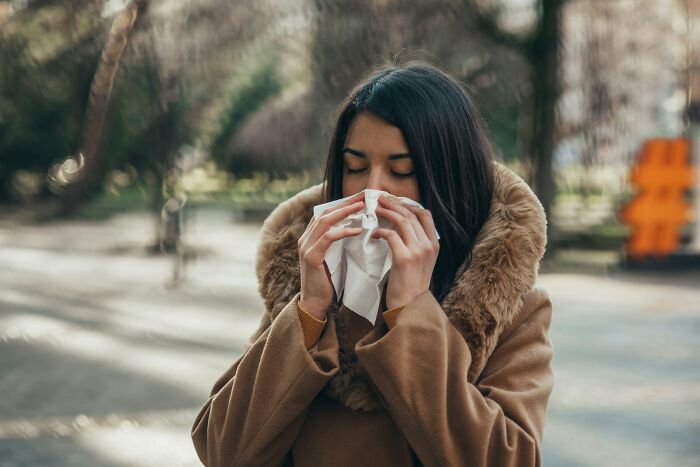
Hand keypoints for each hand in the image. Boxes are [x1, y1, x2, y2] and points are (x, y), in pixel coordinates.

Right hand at [297, 191, 364, 319]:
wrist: (315, 303)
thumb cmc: (328, 282)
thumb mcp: (334, 258)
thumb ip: (339, 243)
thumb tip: (358, 228)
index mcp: (310, 237)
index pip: (325, 213)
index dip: (342, 203)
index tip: (361, 197)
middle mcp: (305, 239)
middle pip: (325, 212)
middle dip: (345, 203)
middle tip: (364, 196)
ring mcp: (306, 247)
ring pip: (325, 221)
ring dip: (345, 212)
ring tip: (363, 206)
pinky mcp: (311, 257)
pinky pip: (328, 238)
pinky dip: (343, 231)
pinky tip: (357, 230)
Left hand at [371, 195, 439, 309]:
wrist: (410, 306)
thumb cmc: (411, 285)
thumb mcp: (422, 262)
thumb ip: (417, 244)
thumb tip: (401, 227)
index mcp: (434, 245)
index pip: (425, 215)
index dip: (409, 205)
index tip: (396, 202)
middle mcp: (428, 245)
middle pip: (411, 214)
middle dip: (394, 204)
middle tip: (381, 199)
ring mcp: (417, 251)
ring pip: (402, 221)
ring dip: (386, 212)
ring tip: (375, 209)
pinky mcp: (404, 258)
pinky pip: (390, 235)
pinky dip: (380, 231)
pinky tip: (373, 234)